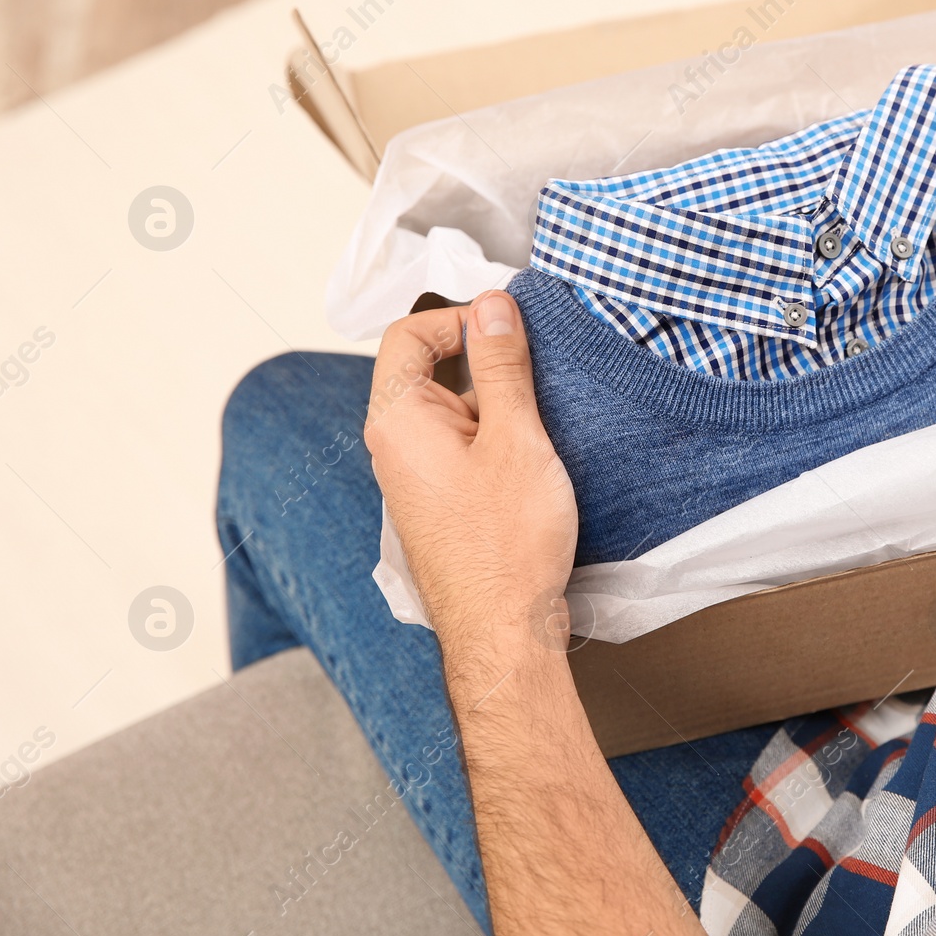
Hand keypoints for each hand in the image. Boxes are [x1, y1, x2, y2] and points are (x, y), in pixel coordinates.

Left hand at [363, 290, 577, 644]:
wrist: (503, 629)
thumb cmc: (506, 543)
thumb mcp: (515, 436)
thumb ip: (501, 364)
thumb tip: (491, 306)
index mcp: (398, 418)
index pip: (410, 333)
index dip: (460, 317)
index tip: (509, 325)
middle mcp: (394, 444)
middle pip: (429, 368)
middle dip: (483, 359)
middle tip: (536, 370)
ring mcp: (415, 475)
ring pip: (450, 409)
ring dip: (495, 401)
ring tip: (541, 418)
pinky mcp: (439, 501)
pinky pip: (460, 445)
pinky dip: (494, 435)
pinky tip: (532, 455)